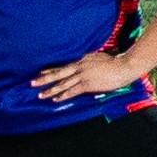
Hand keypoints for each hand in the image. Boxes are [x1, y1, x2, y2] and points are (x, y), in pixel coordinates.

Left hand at [30, 47, 148, 102]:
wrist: (125, 66)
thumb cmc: (116, 63)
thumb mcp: (100, 57)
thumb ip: (90, 61)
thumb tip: (85, 62)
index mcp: (82, 60)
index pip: (63, 66)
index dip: (51, 70)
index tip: (41, 73)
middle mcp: (79, 67)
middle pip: (58, 74)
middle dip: (44, 79)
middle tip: (31, 83)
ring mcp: (82, 75)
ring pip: (62, 83)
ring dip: (50, 90)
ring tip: (40, 95)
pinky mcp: (87, 84)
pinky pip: (72, 91)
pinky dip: (63, 95)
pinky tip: (55, 99)